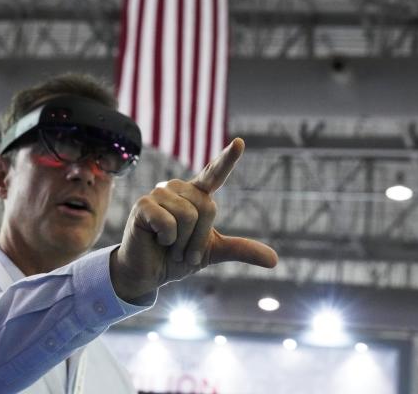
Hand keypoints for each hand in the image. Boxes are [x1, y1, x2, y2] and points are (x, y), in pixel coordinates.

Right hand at [110, 137, 277, 301]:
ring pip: (188, 216)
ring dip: (183, 243)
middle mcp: (179, 188)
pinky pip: (169, 222)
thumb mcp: (213, 252)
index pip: (215, 173)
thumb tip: (274, 260)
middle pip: (208, 207)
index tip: (239, 142)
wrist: (148, 274)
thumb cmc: (178, 258)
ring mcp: (159, 193)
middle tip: (184, 251)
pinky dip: (168, 239)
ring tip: (169, 246)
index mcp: (197, 195)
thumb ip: (241, 250)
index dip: (227, 159)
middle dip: (199, 239)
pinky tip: (157, 240)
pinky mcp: (143, 204)